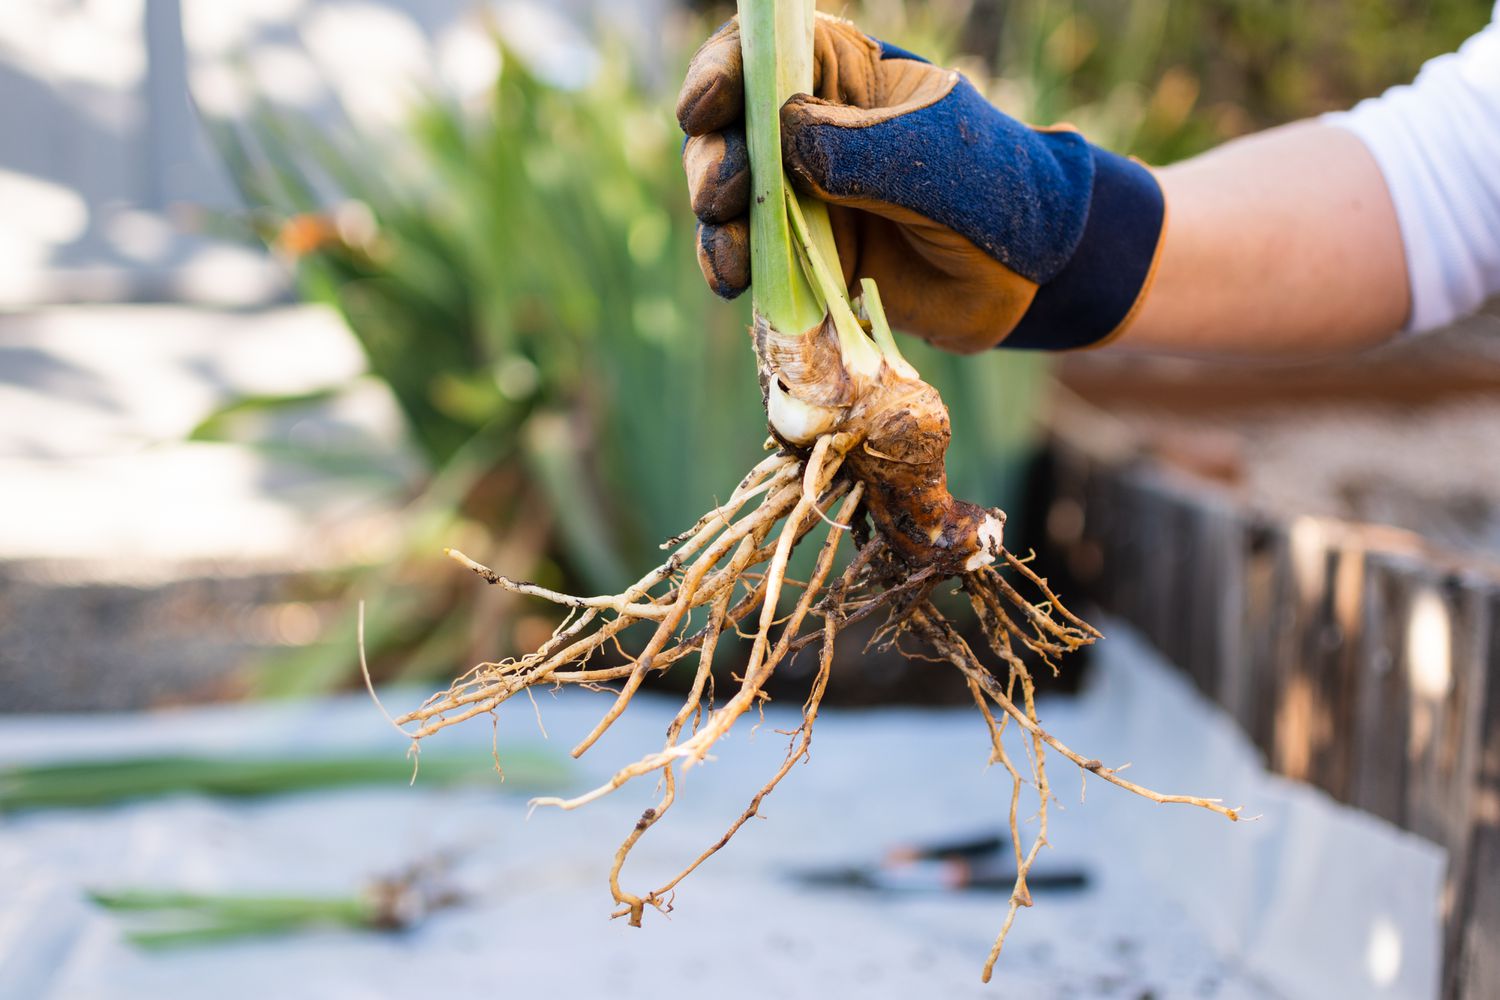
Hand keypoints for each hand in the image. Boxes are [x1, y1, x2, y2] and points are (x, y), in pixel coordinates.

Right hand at [676, 15, 1165, 352]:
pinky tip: (735, 283)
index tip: (707, 108)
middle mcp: (811, 134)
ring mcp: (802, 198)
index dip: (723, 74)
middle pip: (727, 131)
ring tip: (731, 259)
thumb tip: (780, 133)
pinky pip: (748, 257)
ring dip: (716, 225)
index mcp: (844, 80)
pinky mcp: (803, 258)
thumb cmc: (996, 192)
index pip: (762, 56)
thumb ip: (858, 150)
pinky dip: (731, 268)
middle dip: (714, 162)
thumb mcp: (932, 162)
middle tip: (727, 197)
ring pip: (727, 198)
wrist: (1029, 276)